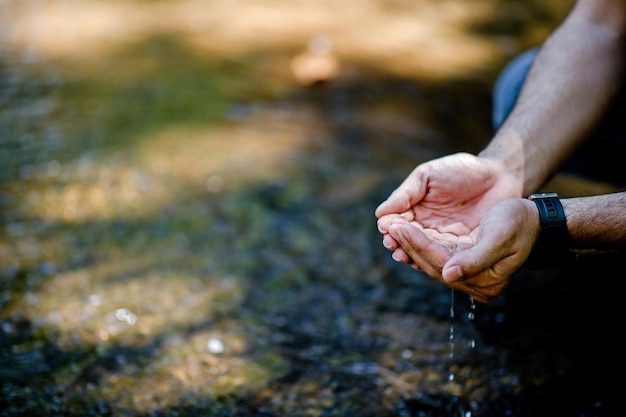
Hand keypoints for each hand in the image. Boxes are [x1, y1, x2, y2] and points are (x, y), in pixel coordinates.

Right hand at [376, 152, 519, 267]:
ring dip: (412, 255)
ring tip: (403, 254)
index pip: (398, 223)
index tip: (386, 229)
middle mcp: (427, 229)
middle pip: (408, 241)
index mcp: (415, 211)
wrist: (499, 175)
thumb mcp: (429, 176)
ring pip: (424, 252)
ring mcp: (445, 240)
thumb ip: (406, 193)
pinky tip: (427, 260)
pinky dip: (436, 261)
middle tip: (392, 244)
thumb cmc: (462, 170)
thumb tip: (381, 213)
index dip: (391, 227)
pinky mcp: (463, 250)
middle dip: (398, 243)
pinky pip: (447, 258)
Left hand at [388, 198, 539, 302]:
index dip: (418, 245)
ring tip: (391, 229)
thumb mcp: (499, 236)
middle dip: (409, 245)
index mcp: (486, 281)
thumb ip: (475, 258)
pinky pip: (436, 258)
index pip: (442, 264)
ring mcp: (469, 277)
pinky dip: (419, 246)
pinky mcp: (463, 265)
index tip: (398, 227)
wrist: (534, 218)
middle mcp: (476, 285)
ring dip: (410, 246)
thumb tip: (448, 274)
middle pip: (433, 266)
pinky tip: (405, 234)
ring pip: (431, 263)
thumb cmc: (520, 221)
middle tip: (388, 226)